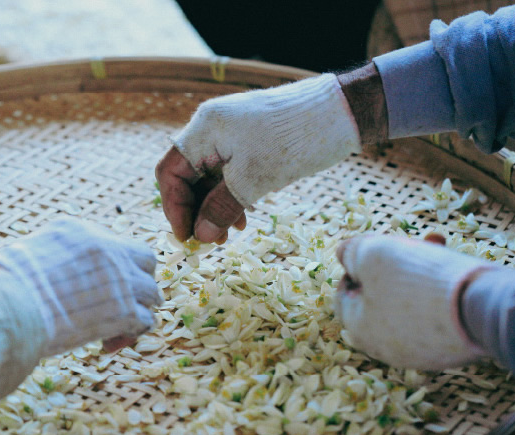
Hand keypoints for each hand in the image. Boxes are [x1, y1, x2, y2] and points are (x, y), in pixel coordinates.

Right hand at [0, 218, 160, 354]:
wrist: (10, 306)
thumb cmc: (3, 283)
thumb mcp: (23, 250)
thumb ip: (46, 254)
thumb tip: (41, 267)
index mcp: (80, 230)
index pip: (113, 243)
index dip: (110, 266)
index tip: (95, 286)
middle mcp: (108, 249)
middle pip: (145, 259)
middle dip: (137, 279)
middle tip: (120, 300)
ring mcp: (121, 280)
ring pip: (151, 292)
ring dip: (137, 309)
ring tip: (114, 326)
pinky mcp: (126, 310)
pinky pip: (146, 321)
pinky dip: (131, 334)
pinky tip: (107, 343)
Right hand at [156, 73, 360, 242]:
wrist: (344, 112)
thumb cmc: (296, 140)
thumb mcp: (254, 180)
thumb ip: (221, 208)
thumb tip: (200, 237)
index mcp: (204, 129)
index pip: (169, 172)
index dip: (174, 208)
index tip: (187, 238)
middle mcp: (212, 127)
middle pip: (187, 175)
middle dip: (195, 210)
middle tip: (209, 242)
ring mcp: (232, 131)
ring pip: (209, 176)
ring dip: (214, 207)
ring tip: (229, 236)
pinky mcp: (251, 138)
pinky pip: (229, 170)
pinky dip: (232, 195)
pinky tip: (243, 218)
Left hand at [334, 234, 493, 370]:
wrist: (484, 308)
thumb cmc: (418, 279)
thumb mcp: (374, 253)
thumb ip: (352, 252)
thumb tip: (343, 254)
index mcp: (359, 330)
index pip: (345, 294)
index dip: (356, 264)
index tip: (376, 246)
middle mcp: (386, 349)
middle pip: (381, 297)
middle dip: (395, 264)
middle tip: (414, 241)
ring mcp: (421, 354)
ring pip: (411, 304)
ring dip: (420, 275)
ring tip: (438, 247)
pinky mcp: (451, 353)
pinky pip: (437, 318)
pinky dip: (441, 295)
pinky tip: (456, 275)